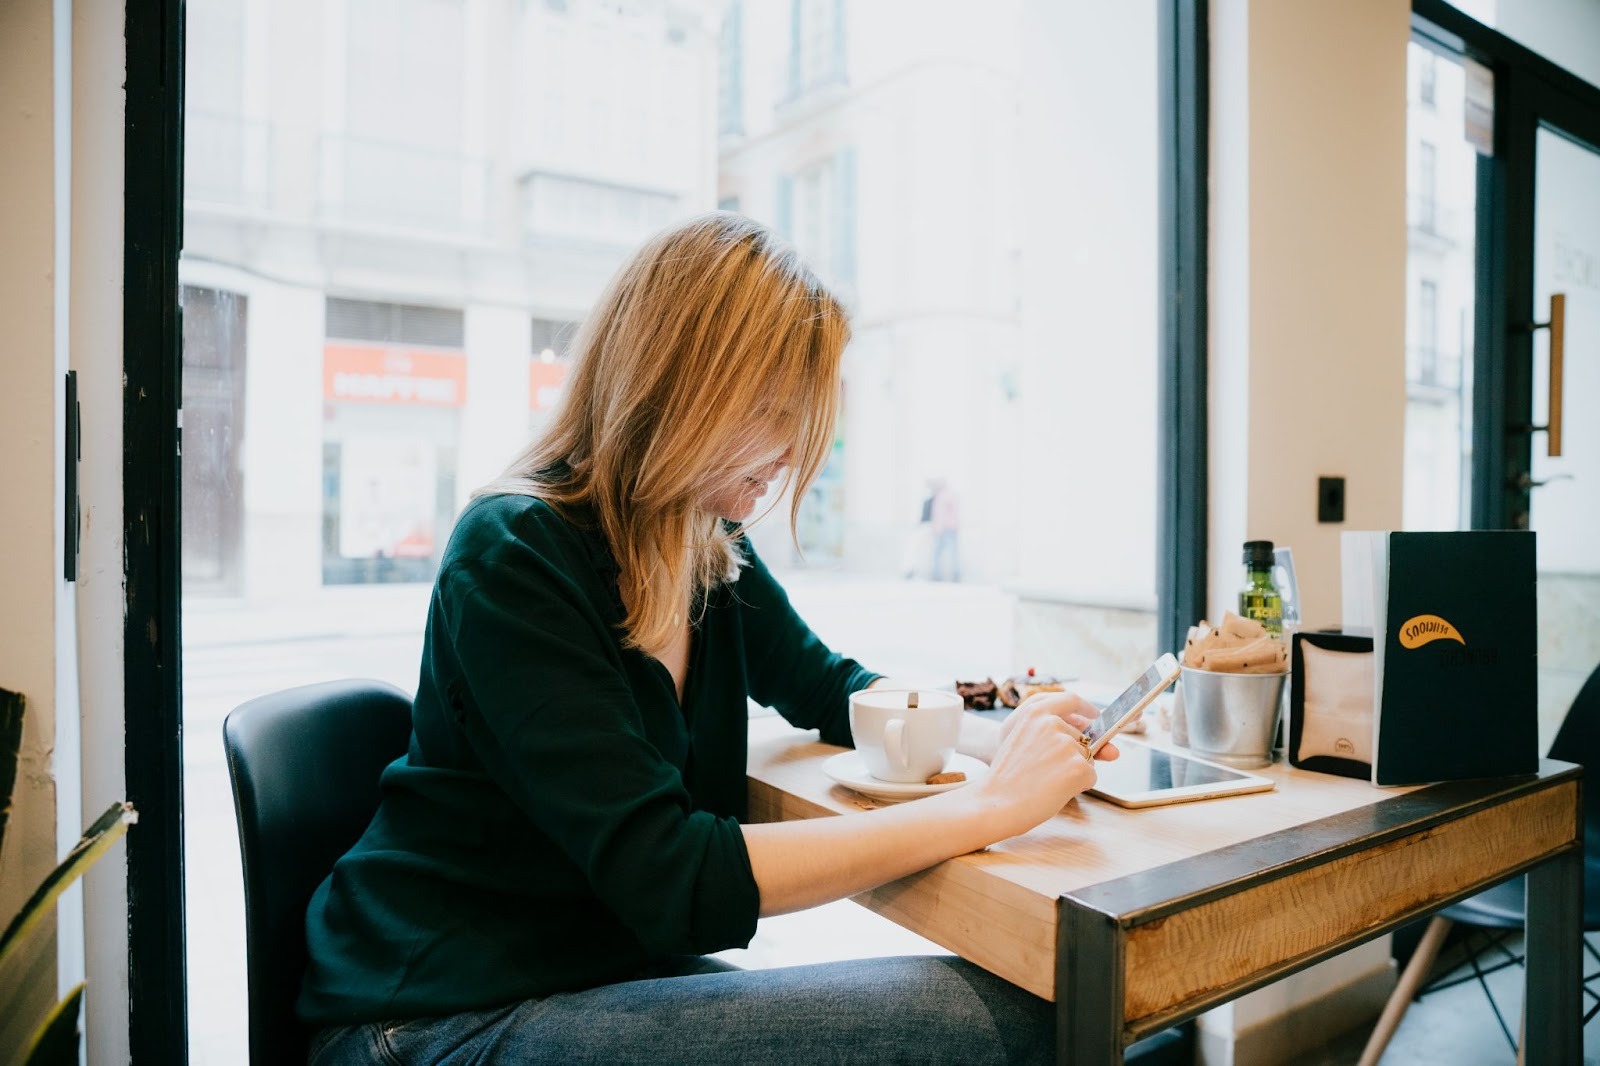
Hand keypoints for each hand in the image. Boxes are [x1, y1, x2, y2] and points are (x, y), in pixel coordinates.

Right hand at [971, 695, 1109, 837]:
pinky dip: (1080, 786)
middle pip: (1082, 738)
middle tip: (1051, 773)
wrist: (997, 803)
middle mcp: (1052, 723)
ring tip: (1047, 781)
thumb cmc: (1008, 778)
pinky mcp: (1077, 766)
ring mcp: (1066, 744)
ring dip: (1075, 771)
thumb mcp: (1024, 742)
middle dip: (1076, 756)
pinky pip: (1091, 776)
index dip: (1086, 708)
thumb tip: (1107, 746)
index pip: (1070, 699)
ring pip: (1087, 758)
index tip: (1095, 716)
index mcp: (1034, 712)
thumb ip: (1056, 736)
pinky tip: (1056, 790)